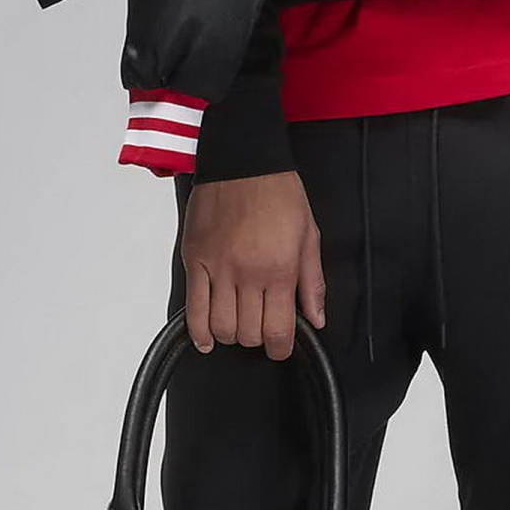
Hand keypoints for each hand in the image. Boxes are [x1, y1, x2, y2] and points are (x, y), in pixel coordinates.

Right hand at [182, 170, 325, 359]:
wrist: (242, 160)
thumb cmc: (278, 191)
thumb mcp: (309, 235)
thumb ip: (312, 282)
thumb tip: (316, 319)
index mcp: (279, 268)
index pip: (279, 330)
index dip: (281, 348)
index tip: (281, 347)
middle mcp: (247, 272)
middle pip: (248, 333)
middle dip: (257, 339)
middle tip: (261, 328)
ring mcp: (218, 268)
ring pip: (220, 327)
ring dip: (230, 335)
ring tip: (237, 326)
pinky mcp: (195, 260)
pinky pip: (193, 308)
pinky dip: (199, 332)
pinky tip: (207, 338)